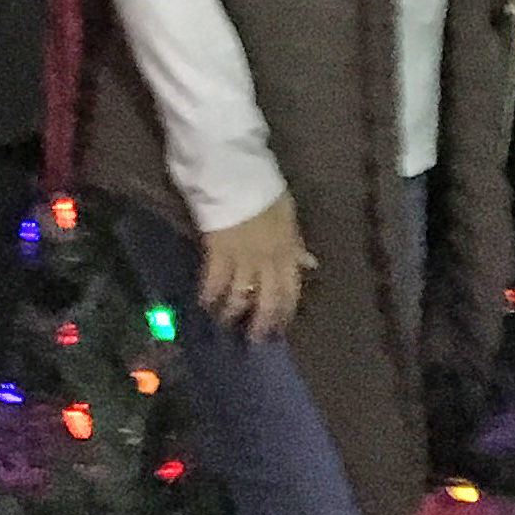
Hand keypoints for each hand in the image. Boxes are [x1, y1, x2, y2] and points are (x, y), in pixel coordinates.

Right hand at [200, 190, 313, 340]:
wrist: (234, 174)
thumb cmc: (263, 190)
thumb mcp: (288, 215)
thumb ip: (296, 243)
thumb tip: (309, 264)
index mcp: (286, 251)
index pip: (290, 291)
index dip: (285, 312)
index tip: (280, 328)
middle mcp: (267, 260)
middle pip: (266, 301)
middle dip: (261, 323)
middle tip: (254, 340)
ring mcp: (242, 258)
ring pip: (240, 296)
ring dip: (233, 313)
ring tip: (226, 323)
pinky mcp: (218, 252)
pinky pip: (214, 281)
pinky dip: (209, 294)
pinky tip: (204, 303)